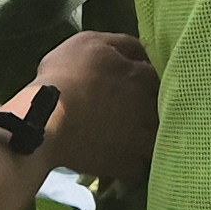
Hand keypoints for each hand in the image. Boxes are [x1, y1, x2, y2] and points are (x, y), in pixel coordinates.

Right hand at [23, 29, 158, 183]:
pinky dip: (135, 163)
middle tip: (135, 109)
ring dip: (151, 136)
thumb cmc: (65, 76)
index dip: (149, 79)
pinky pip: (142, 166)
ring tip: (133, 135)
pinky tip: (123, 157)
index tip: (137, 83)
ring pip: (160, 138)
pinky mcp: (129, 165)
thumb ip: (122, 44)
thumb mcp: (90, 43)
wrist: (44, 121)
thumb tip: (144, 48)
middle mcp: (152, 107)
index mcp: (144, 76)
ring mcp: (143, 139)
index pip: (161, 75)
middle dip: (155, 107)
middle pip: (166, 107)